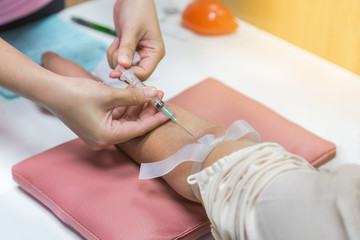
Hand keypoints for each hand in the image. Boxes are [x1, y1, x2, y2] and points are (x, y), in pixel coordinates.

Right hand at [45, 75, 167, 149]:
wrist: (50, 91)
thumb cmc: (75, 94)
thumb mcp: (109, 95)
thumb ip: (134, 96)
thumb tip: (154, 93)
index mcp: (107, 137)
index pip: (138, 129)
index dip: (155, 118)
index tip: (168, 110)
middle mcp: (104, 139)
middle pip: (133, 125)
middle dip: (147, 109)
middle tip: (160, 95)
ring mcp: (99, 133)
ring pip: (126, 120)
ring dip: (137, 105)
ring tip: (150, 91)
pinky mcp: (96, 124)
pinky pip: (117, 116)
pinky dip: (126, 106)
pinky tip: (135, 93)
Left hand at [108, 0, 164, 79]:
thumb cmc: (139, 9)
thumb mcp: (132, 29)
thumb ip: (127, 48)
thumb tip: (124, 65)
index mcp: (155, 52)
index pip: (144, 73)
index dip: (130, 75)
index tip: (117, 72)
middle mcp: (147, 55)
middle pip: (132, 73)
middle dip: (121, 64)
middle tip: (118, 49)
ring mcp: (137, 54)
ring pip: (123, 67)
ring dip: (115, 57)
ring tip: (118, 42)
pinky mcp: (128, 51)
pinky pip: (118, 60)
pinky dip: (113, 53)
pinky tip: (117, 41)